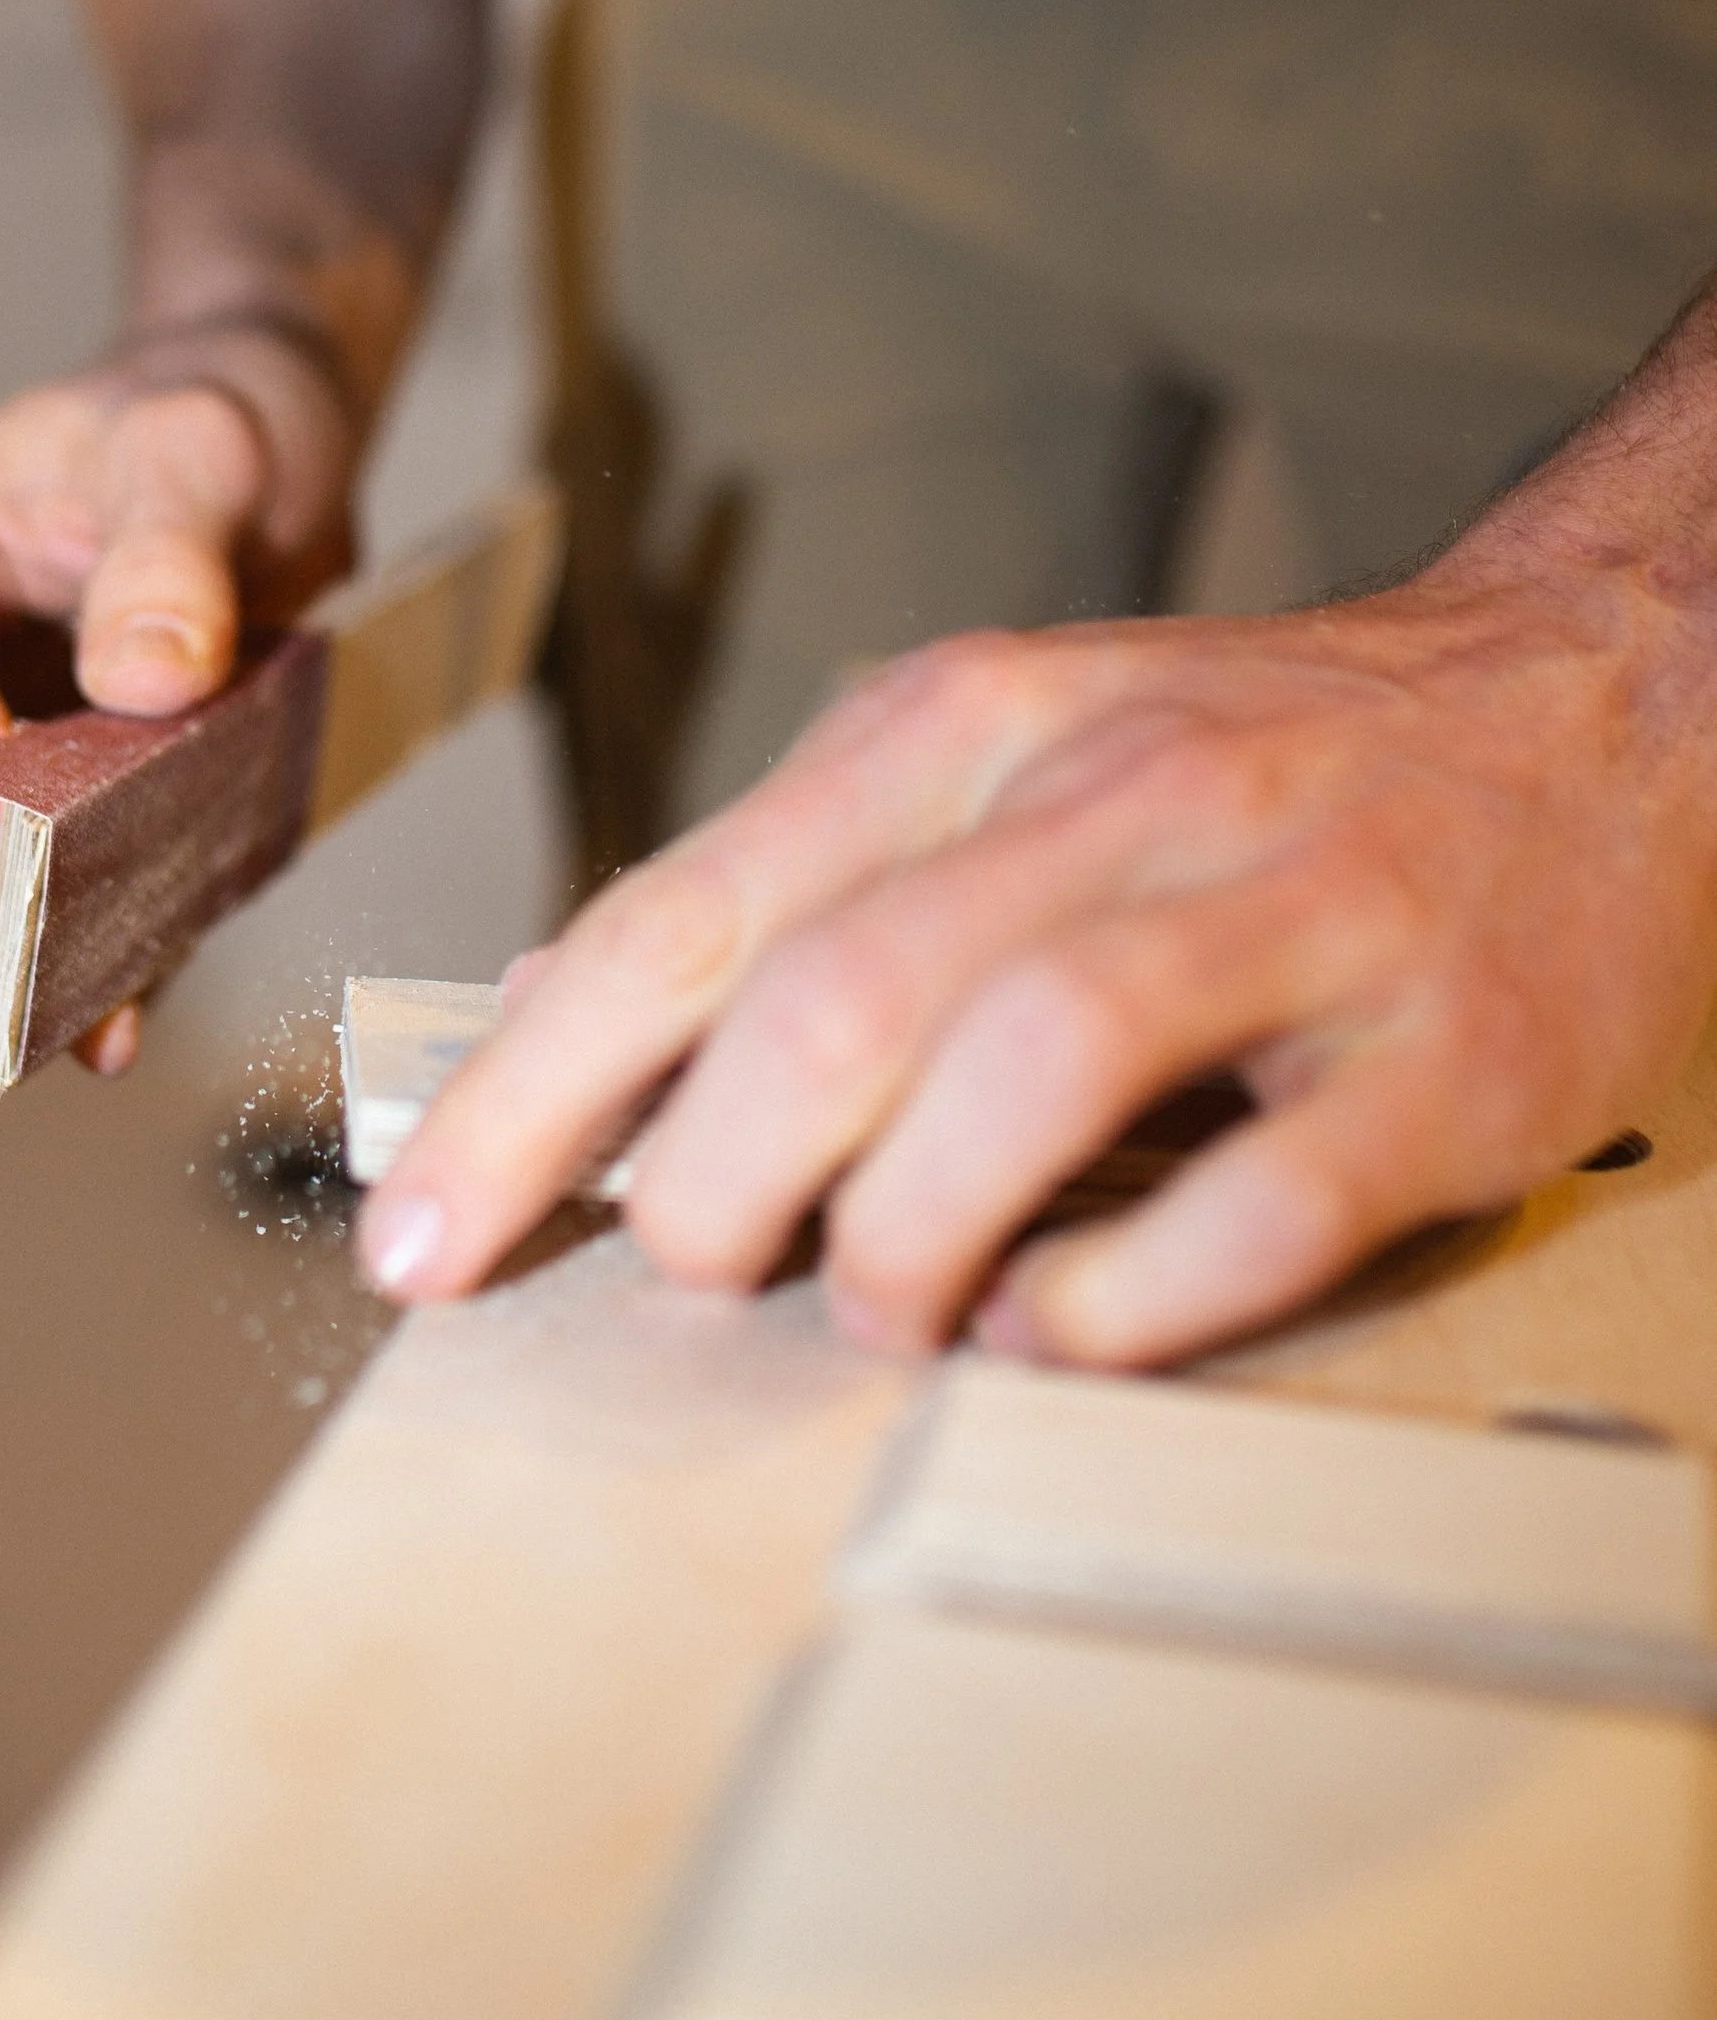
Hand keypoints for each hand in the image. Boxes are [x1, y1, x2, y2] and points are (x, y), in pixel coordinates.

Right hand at [0, 318, 355, 1039]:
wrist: (249, 460)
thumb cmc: (200, 425)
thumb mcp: (204, 451)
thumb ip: (171, 555)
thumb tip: (144, 678)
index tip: (19, 844)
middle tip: (62, 976)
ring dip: (1, 963)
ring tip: (93, 1007)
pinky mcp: (24, 835)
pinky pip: (18, 934)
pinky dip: (67, 978)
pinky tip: (120, 1019)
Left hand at [357, 548, 1716, 1365]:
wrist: (1599, 687)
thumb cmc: (1260, 754)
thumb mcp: (995, 750)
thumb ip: (786, 876)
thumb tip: (551, 1002)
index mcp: (971, 725)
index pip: (687, 914)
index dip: (528, 1092)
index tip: (420, 1239)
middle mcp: (1120, 798)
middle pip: (837, 998)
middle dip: (709, 1182)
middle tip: (696, 1278)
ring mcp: (1299, 915)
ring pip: (1036, 1062)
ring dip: (905, 1232)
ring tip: (873, 1310)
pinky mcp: (1451, 1052)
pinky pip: (1271, 1187)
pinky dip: (1133, 1289)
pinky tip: (1055, 1332)